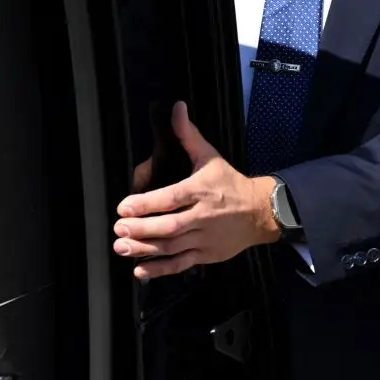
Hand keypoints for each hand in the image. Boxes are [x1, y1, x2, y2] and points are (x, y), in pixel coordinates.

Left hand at [113, 101, 279, 279]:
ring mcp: (205, 237)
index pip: (172, 198)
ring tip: (122, 247)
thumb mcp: (209, 156)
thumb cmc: (230, 184)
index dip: (147, 204)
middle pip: (171, 226)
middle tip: (119, 229)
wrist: (261, 212)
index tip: (124, 207)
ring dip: (145, 249)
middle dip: (143, 229)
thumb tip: (176, 109)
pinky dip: (160, 269)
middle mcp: (203, 216)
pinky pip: (181, 264)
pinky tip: (140, 271)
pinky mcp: (205, 254)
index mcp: (202, 190)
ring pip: (173, 247)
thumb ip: (188, 135)